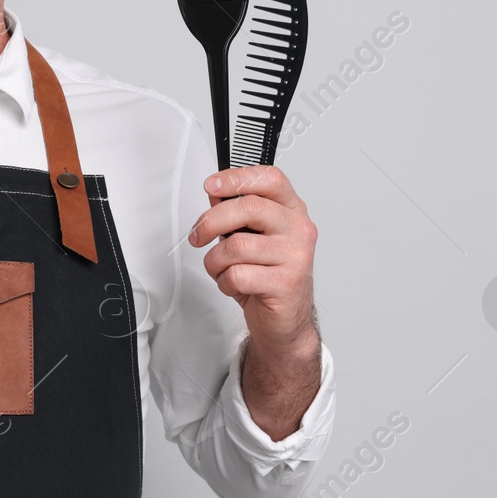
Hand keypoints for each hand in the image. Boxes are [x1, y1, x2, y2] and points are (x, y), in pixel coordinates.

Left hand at [186, 165, 317, 352]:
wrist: (285, 319)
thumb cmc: (267, 274)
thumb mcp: (252, 236)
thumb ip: (237, 212)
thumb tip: (217, 192)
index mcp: (292, 210)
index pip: (270, 179)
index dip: (237, 177)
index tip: (211, 185)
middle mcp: (298, 229)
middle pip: (248, 207)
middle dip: (211, 221)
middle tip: (198, 235)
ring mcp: (295, 256)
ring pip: (236, 245)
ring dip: (215, 260)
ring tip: (220, 268)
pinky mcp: (286, 283)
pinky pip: (238, 274)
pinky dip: (224, 282)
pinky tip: (233, 284)